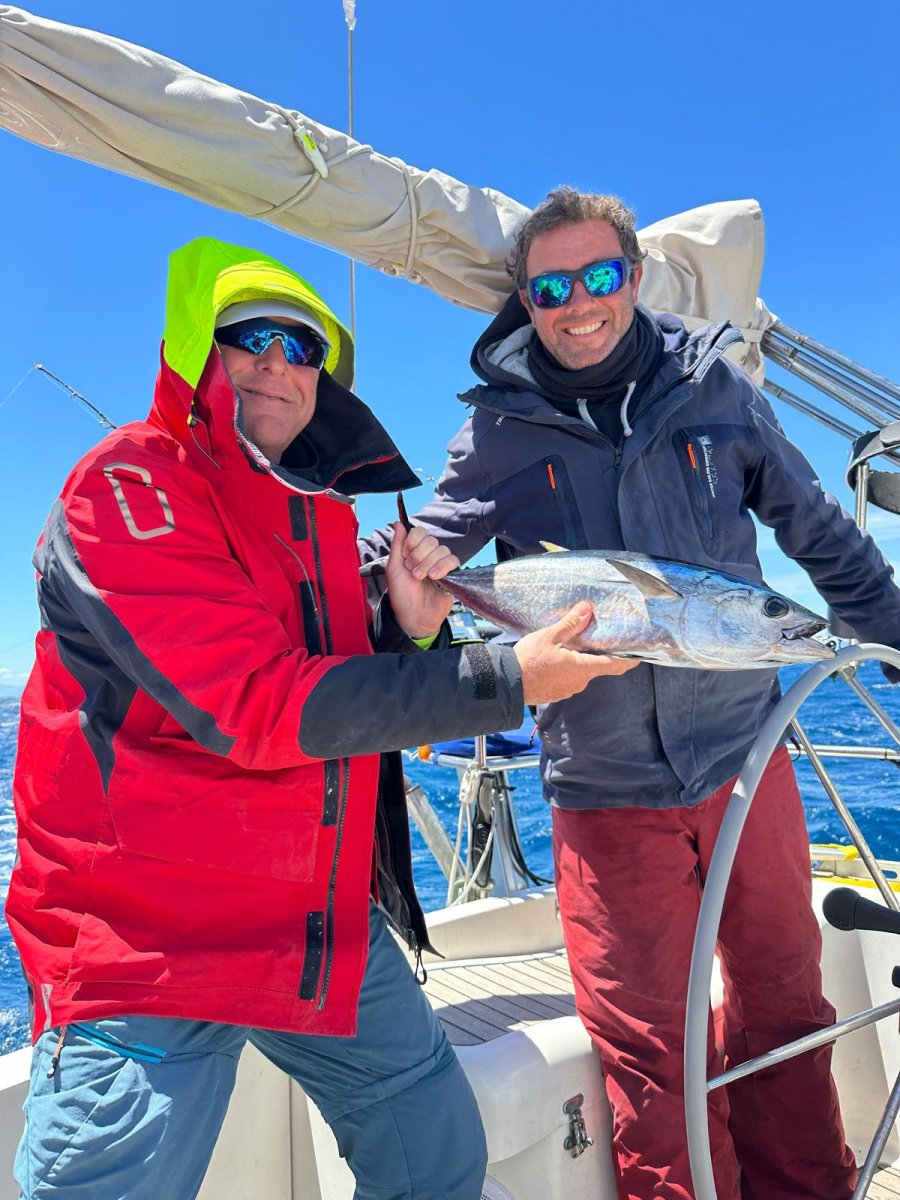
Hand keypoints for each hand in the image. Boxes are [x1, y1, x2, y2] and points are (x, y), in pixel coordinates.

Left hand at [386, 521, 459, 639]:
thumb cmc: (402, 594)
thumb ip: (397, 544)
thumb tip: (398, 523)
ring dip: (428, 564)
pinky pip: (453, 560)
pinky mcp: (453, 574)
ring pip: (442, 550)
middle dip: (419, 556)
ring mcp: (441, 564)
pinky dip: (442, 567)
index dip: (412, 542)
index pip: (420, 532)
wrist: (413, 615)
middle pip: (431, 540)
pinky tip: (435, 577)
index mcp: (415, 551)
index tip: (405, 557)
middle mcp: (429, 555)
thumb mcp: (393, 568)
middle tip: (412, 571)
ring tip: (420, 578)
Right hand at [514, 603, 637, 703]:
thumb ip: (570, 624)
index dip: (629, 659)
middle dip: (595, 653)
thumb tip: (587, 610)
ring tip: (566, 646)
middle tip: (591, 637)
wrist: (506, 684)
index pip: (615, 665)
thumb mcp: (549, 637)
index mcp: (582, 667)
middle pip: (595, 666)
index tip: (640, 654)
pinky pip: (566, 679)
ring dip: (577, 661)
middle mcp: (580, 682)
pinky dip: (565, 669)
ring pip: (579, 672)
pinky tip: (553, 659)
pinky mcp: (556, 693)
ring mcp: (568, 689)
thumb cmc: (528, 660)